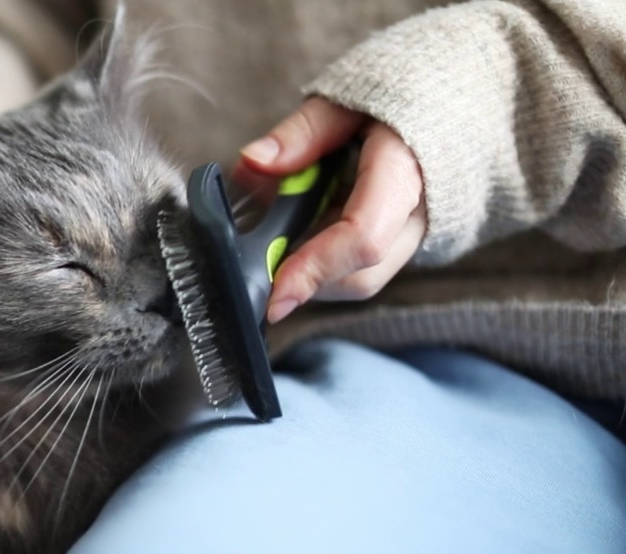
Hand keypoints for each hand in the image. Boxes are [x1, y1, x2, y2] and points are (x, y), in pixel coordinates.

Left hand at [232, 97, 426, 323]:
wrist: (464, 98)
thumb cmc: (405, 92)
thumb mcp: (349, 97)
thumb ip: (302, 132)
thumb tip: (252, 163)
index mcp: (407, 172)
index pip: (362, 237)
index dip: (315, 270)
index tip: (274, 297)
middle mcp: (419, 216)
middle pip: (358, 276)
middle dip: (302, 277)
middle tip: (260, 250)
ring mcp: (416, 235)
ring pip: (357, 278)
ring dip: (309, 266)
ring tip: (286, 219)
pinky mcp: (404, 242)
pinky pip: (359, 266)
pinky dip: (322, 256)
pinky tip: (307, 222)